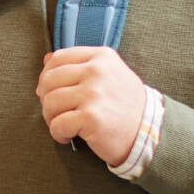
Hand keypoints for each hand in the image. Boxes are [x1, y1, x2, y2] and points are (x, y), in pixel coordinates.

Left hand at [36, 46, 146, 168]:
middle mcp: (97, 71)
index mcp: (100, 57)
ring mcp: (94, 93)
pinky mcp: (91, 117)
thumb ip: (79, 64)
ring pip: (50, 102)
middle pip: (49, 80)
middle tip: (57, 113)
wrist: (147, 131)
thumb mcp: (109, 74)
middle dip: (46, 99)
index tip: (51, 92)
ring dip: (51, 118)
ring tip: (64, 125)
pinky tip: (69, 136)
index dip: (47, 77)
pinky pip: (57, 124)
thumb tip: (46, 59)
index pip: (58, 58)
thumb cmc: (123, 104)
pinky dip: (58, 134)